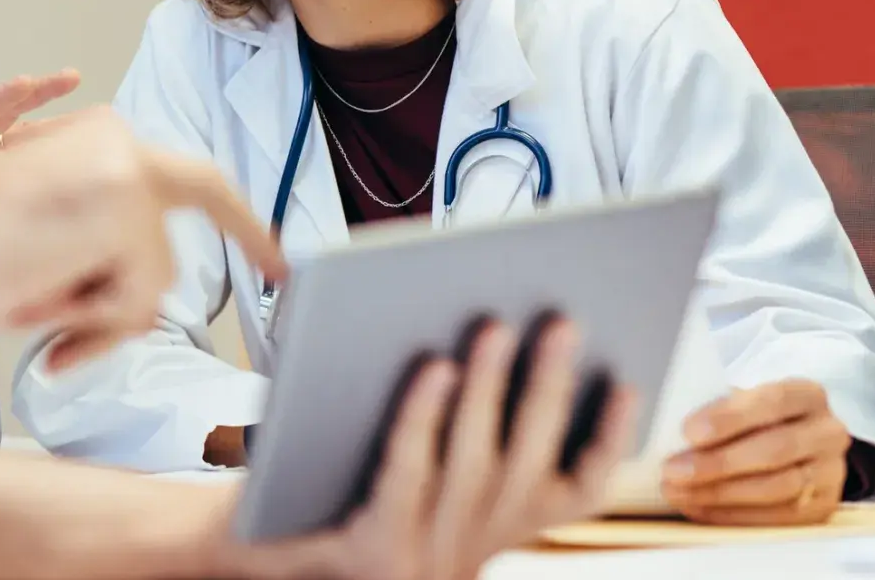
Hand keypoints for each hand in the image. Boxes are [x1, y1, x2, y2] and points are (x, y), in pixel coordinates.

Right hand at [0, 107, 284, 359]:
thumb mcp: (42, 237)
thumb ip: (94, 245)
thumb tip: (135, 300)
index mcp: (93, 137)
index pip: (179, 169)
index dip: (231, 211)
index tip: (268, 245)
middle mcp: (119, 140)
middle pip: (206, 194)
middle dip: (249, 234)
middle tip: (281, 267)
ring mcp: (128, 174)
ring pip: (156, 275)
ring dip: (102, 311)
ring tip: (36, 301)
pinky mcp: (129, 212)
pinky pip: (137, 301)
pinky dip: (93, 323)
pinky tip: (44, 300)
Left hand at [215, 321, 638, 579]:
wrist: (246, 543)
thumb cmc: (323, 489)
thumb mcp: (406, 473)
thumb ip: (457, 433)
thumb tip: (503, 335)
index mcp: (486, 539)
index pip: (573, 494)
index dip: (608, 439)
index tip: (628, 380)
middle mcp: (463, 556)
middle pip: (526, 465)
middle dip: (550, 385)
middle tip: (562, 318)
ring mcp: (420, 557)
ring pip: (475, 462)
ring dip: (493, 387)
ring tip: (497, 324)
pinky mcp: (371, 547)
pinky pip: (408, 468)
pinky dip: (425, 413)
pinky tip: (435, 365)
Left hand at [662, 379, 847, 525]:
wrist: (794, 443)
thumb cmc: (753, 416)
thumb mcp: (741, 399)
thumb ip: (714, 407)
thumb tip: (668, 427)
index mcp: (807, 395)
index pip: (772, 401)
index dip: (729, 418)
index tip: (687, 432)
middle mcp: (827, 433)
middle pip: (774, 449)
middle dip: (718, 463)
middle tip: (673, 470)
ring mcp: (830, 472)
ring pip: (778, 487)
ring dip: (720, 493)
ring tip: (677, 492)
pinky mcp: (823, 507)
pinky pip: (778, 517)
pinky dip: (734, 515)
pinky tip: (698, 508)